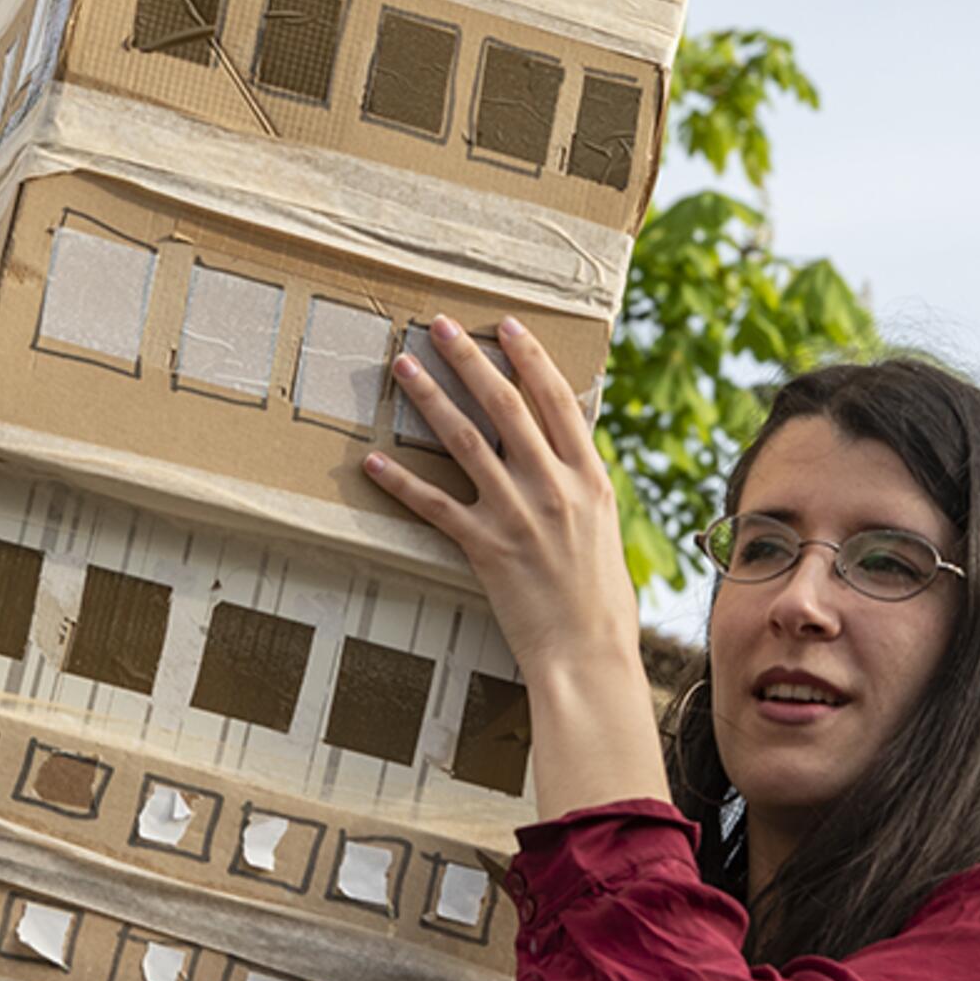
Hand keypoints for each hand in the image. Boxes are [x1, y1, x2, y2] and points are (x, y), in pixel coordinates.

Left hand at [366, 317, 634, 675]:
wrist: (588, 655)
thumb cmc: (600, 600)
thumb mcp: (603, 528)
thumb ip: (578, 486)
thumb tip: (561, 453)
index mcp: (589, 478)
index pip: (558, 400)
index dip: (531, 357)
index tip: (507, 325)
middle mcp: (554, 488)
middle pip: (507, 407)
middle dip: (470, 360)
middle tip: (440, 327)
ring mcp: (518, 516)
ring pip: (466, 443)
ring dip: (431, 401)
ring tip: (404, 369)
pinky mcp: (486, 549)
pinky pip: (435, 506)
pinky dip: (403, 482)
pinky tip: (376, 461)